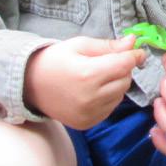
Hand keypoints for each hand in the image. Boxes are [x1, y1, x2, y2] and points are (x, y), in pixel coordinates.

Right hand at [24, 35, 144, 128]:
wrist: (28, 85)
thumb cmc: (54, 60)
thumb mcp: (80, 45)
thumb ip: (108, 45)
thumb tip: (132, 42)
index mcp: (88, 74)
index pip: (125, 64)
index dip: (135, 56)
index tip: (137, 51)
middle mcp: (90, 97)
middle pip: (125, 80)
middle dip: (123, 69)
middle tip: (109, 62)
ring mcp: (89, 113)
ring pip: (120, 95)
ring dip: (116, 84)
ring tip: (97, 77)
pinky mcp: (87, 123)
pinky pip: (110, 108)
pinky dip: (108, 98)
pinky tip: (93, 91)